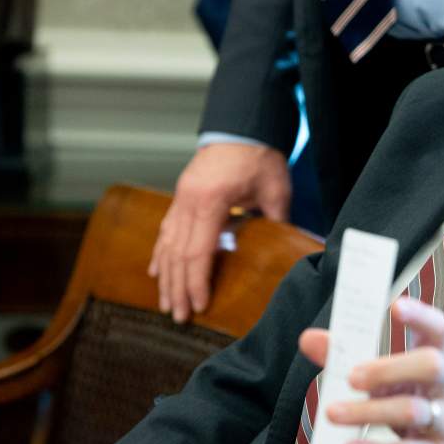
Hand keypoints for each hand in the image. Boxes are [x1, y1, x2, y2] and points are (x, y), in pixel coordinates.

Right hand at [148, 142, 289, 321]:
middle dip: (177, 288)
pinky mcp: (180, 195)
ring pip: (166, 244)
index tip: (199, 306)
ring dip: (166, 276)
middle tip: (180, 317)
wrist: (243, 126)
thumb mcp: (275, 191)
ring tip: (166, 304)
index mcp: (211, 201)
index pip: (197, 251)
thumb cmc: (261, 156)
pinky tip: (156, 272)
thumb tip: (287, 252)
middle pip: (177, 254)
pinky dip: (160, 253)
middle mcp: (188, 201)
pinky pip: (165, 230)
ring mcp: (180, 197)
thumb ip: (276, 223)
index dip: (196, 282)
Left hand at [299, 298, 443, 443]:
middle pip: (431, 366)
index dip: (420, 316)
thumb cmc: (429, 400)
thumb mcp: (403, 376)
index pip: (438, 328)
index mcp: (440, 357)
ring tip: (333, 413)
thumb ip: (356, 356)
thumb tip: (308, 338)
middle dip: (390, 368)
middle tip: (353, 376)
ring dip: (370, 412)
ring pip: (414, 411)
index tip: (395, 307)